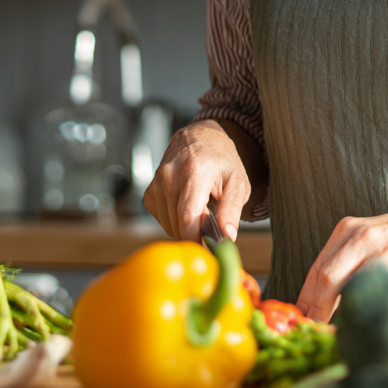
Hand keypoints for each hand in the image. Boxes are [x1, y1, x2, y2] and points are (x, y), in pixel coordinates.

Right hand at [142, 120, 249, 242]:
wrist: (199, 137)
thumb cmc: (222, 160)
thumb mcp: (238, 182)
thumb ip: (232, 211)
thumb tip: (226, 238)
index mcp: (195, 171)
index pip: (188, 217)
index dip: (198, 240)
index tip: (211, 250)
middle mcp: (170, 176)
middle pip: (178, 226)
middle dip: (197, 233)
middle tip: (212, 223)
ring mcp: (156, 183)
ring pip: (169, 226)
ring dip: (186, 226)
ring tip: (200, 208)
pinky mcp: (149, 191)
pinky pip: (161, 219)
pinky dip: (175, 220)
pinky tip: (186, 205)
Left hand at [295, 198, 387, 321]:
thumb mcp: (366, 235)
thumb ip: (344, 259)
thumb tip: (320, 298)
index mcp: (347, 229)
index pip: (316, 269)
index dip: (305, 298)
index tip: (301, 318)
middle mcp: (361, 237)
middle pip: (326, 279)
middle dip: (317, 311)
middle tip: (313, 330)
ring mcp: (382, 253)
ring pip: (350, 290)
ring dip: (341, 316)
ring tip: (336, 332)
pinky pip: (380, 295)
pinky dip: (370, 313)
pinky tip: (368, 322)